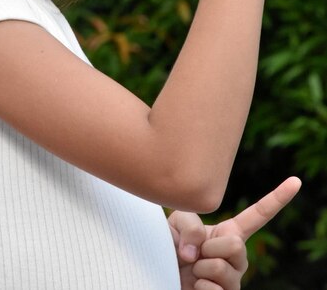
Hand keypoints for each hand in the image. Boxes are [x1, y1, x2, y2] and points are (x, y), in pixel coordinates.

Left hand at [168, 176, 300, 289]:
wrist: (164, 268)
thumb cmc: (172, 243)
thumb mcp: (177, 222)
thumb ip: (190, 226)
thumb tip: (197, 253)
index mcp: (231, 231)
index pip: (259, 214)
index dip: (278, 198)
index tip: (295, 181)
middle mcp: (238, 256)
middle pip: (236, 246)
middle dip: (210, 248)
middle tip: (197, 252)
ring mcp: (234, 279)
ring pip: (222, 268)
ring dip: (200, 267)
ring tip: (195, 268)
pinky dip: (197, 286)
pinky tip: (194, 285)